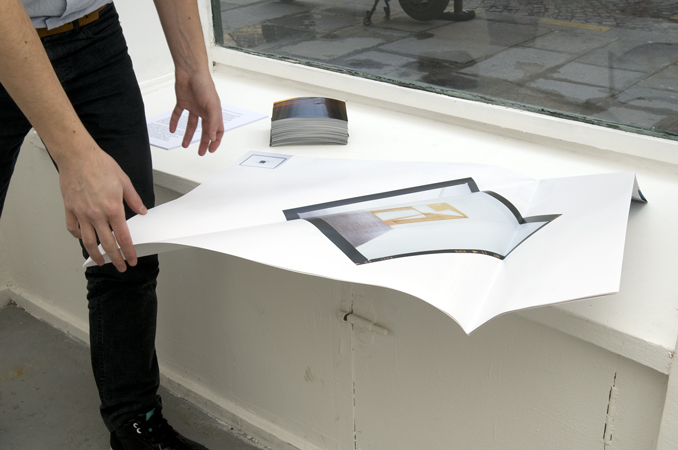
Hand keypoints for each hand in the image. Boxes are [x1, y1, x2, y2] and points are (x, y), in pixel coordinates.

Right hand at [58, 145, 146, 271]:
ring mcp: (81, 213)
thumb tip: (142, 211)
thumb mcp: (124, 181)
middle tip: (120, 266)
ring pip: (88, 242)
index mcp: (113, 209)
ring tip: (101, 261)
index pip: (123, 238)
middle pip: (107, 244)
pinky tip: (83, 238)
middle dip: (115, 259)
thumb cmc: (100, 165)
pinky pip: (73, 228)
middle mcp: (96, 215)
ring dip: (95, 255)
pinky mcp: (69, 209)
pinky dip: (78, 236)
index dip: (128, 252)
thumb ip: (134, 199)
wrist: (77, 156)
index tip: (131, 260)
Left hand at [169, 71, 223, 155]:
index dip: (215, 140)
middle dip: (203, 142)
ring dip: (188, 135)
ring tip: (184, 145)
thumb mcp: (212, 106)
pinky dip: (175, 122)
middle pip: (205, 130)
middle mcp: (204, 111)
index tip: (211, 149)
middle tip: (200, 152)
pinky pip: (178, 115)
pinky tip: (172, 129)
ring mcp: (193, 107)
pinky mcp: (183, 102)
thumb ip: (213, 122)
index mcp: (214, 112)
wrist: (190, 71)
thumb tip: (212, 137)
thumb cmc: (204, 85)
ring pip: (192, 125)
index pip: (217, 130)